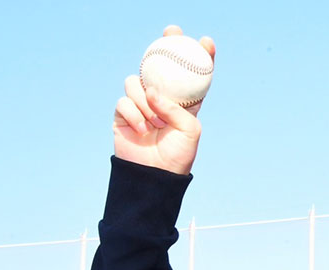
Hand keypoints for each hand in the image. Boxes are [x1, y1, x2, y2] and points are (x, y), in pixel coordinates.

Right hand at [113, 25, 215, 174]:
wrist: (154, 177)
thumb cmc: (178, 155)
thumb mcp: (189, 131)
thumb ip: (175, 108)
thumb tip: (152, 90)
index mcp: (184, 103)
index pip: (192, 76)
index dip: (200, 57)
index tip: (206, 42)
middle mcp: (161, 100)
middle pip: (159, 66)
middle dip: (164, 46)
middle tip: (170, 34)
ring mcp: (140, 105)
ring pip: (136, 82)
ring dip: (145, 100)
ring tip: (155, 123)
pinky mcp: (122, 114)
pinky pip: (123, 101)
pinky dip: (134, 114)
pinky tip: (143, 129)